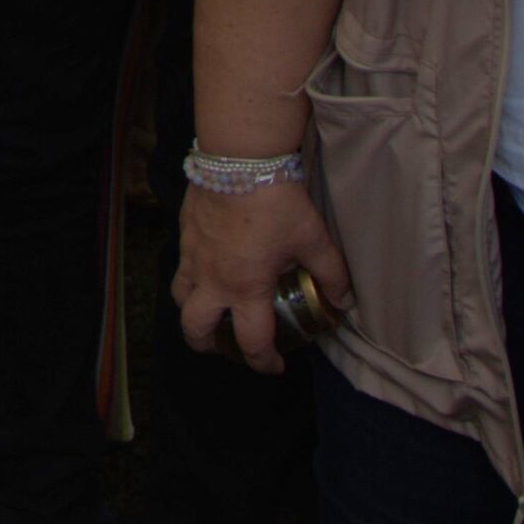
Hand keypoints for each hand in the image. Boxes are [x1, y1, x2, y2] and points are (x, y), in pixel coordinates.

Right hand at [175, 166, 350, 373]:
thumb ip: (331, 273)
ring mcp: (193, 256)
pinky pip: (180, 266)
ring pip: (179, 298)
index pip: (250, 342)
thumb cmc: (277, 201)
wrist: (239, 157)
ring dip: (192, 312)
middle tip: (227, 345)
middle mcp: (213, 279)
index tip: (275, 365)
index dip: (264, 362)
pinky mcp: (184, 233)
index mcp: (246, 287)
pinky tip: (209, 267)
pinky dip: (190, 278)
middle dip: (209, 346)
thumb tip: (345, 301)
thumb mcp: (313, 238)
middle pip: (195, 328)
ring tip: (209, 310)